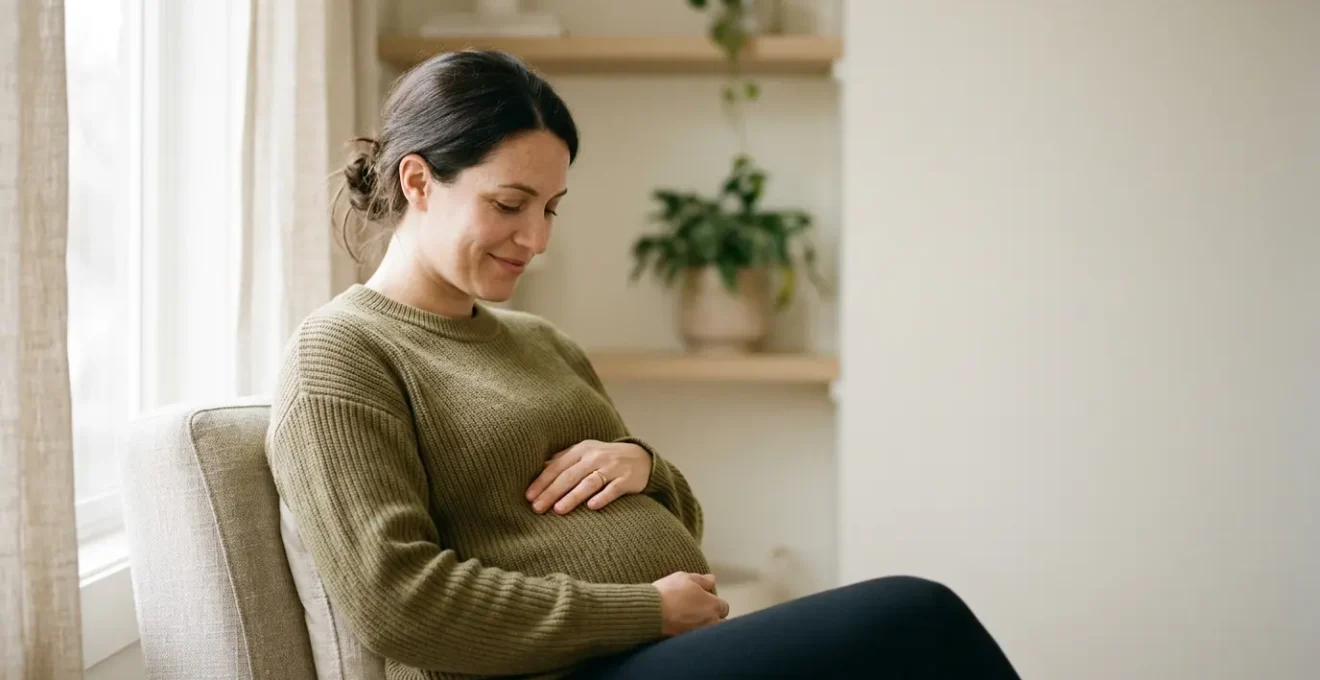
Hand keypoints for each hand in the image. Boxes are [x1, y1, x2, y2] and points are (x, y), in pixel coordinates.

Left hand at [526, 440, 650, 514]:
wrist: (641, 458)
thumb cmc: (604, 459)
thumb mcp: (584, 453)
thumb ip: (562, 460)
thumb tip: (536, 470)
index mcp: (581, 450)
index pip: (557, 466)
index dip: (542, 481)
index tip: (528, 497)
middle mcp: (595, 457)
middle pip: (570, 476)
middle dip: (551, 492)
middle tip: (537, 508)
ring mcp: (612, 467)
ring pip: (589, 482)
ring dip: (573, 496)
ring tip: (558, 510)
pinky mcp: (626, 479)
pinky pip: (613, 489)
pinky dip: (603, 497)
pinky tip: (592, 507)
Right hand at [653, 572, 728, 635]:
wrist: (650, 613)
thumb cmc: (668, 592)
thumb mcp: (684, 578)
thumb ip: (702, 580)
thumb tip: (713, 580)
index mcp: (712, 605)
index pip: (724, 607)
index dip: (715, 604)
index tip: (706, 601)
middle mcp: (711, 622)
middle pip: (721, 624)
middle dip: (715, 619)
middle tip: (701, 613)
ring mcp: (700, 635)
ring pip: (710, 634)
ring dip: (705, 628)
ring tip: (692, 622)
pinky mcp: (688, 643)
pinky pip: (697, 641)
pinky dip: (694, 636)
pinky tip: (684, 629)